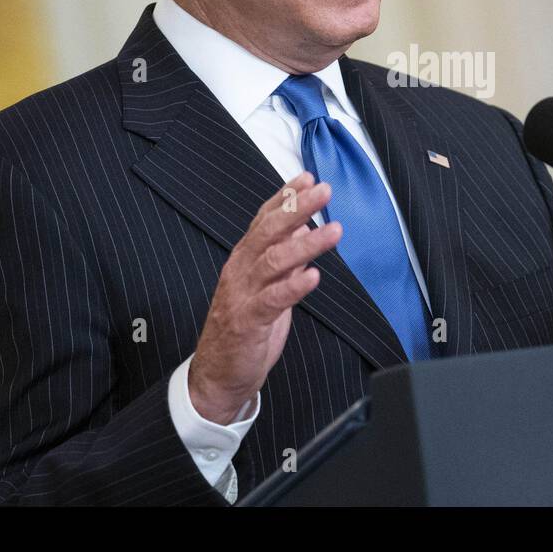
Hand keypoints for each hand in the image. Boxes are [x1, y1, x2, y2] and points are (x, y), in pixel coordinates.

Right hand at [187, 172, 338, 423]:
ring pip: (273, 261)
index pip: (264, 219)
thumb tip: (305, 227)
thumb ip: (284, 256)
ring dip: (306, 244)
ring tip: (334, 231)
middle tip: (324, 191)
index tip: (308, 178)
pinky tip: (314, 276)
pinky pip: (272, 300)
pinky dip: (294, 286)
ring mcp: (242, 294)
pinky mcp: (248, 321)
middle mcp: (241, 270)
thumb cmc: (245, 325)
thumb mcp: (268, 284)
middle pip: (268, 231)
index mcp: (245, 258)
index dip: (285, 197)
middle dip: (297, 208)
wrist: (218, 374)